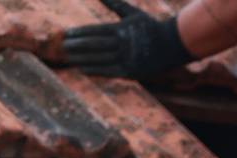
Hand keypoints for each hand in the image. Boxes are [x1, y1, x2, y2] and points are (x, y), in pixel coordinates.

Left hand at [63, 0, 191, 78]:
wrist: (175, 45)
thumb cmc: (152, 27)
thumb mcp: (133, 13)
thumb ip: (114, 3)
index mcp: (122, 29)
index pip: (95, 31)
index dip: (79, 33)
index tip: (65, 34)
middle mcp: (124, 44)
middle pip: (95, 45)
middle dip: (77, 46)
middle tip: (61, 46)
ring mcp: (128, 59)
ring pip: (100, 59)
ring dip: (82, 59)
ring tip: (68, 58)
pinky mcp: (132, 72)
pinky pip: (109, 72)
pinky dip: (95, 70)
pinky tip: (82, 69)